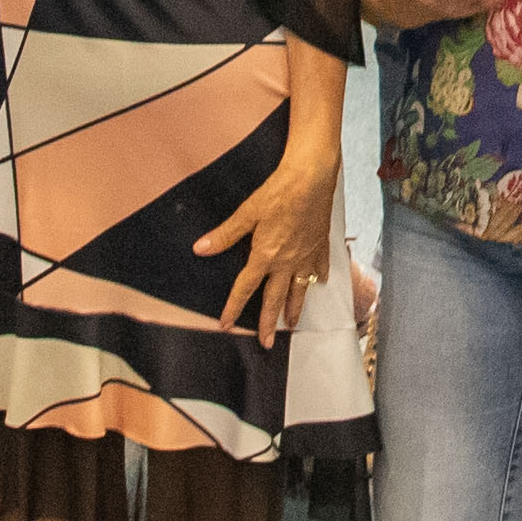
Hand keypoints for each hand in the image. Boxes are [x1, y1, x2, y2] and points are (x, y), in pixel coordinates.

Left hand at [193, 133, 340, 338]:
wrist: (312, 177)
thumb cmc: (279, 191)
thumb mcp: (247, 212)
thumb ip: (225, 234)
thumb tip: (200, 248)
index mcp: (265, 255)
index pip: (245, 288)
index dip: (234, 308)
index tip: (227, 325)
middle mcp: (287, 262)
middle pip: (276, 299)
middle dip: (270, 323)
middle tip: (267, 343)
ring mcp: (306, 256)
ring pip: (300, 290)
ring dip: (295, 309)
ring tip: (293, 324)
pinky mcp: (321, 246)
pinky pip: (320, 269)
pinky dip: (319, 278)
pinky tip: (319, 283)